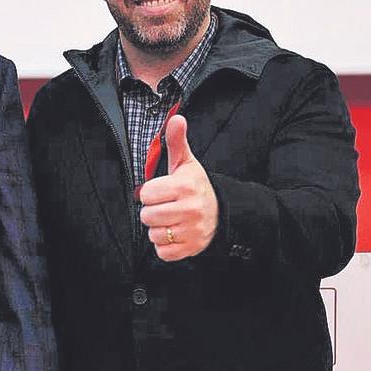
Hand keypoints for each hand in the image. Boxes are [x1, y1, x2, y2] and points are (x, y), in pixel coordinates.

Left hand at [139, 114, 216, 260]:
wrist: (223, 213)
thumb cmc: (197, 187)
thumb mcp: (186, 164)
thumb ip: (177, 142)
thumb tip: (176, 118)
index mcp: (185, 186)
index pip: (146, 194)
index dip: (150, 193)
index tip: (162, 192)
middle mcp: (190, 209)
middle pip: (147, 216)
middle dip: (153, 212)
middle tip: (165, 207)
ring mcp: (192, 231)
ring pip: (154, 235)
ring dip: (158, 229)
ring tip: (171, 220)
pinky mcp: (192, 248)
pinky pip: (163, 252)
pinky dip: (165, 246)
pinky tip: (175, 233)